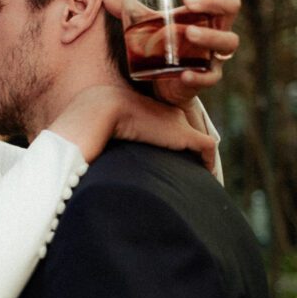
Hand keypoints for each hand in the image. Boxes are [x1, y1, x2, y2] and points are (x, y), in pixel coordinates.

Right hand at [49, 84, 215, 171]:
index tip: (176, 170)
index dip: (175, 149)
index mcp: (148, 114)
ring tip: (208, 187)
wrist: (98, 111)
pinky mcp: (185, 135)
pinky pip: (207, 150)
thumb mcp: (101, 137)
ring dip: (204, 165)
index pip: (168, 130)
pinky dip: (210, 166)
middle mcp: (166, 116)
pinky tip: (210, 183)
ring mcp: (177, 124)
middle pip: (188, 136)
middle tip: (198, 182)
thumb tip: (86, 168)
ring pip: (200, 143)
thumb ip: (103, 147)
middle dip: (194, 158)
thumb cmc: (89, 127)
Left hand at [104, 0, 239, 108]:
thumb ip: (131, 10)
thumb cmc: (163, 45)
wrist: (163, 84)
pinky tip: (184, 74)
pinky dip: (199, 76)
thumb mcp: (149, 25)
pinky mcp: (206, 78)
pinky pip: (211, 77)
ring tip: (187, 33)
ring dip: (210, 36)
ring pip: (228, 42)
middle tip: (187, 2)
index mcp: (208, 12)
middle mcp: (217, 30)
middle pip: (231, 8)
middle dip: (213, 1)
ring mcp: (214, 55)